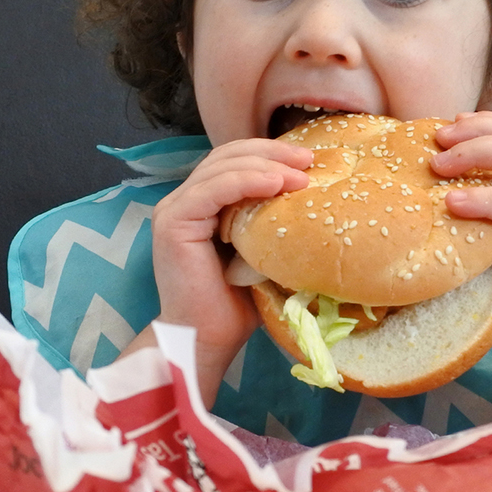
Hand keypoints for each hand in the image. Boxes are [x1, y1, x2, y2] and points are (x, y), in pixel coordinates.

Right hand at [119, 138, 311, 406]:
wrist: (207, 340)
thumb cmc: (237, 305)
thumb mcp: (262, 254)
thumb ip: (272, 223)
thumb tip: (318, 202)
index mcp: (203, 204)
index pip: (235, 162)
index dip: (271, 154)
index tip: (310, 161)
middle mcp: (185, 200)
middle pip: (228, 156)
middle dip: (272, 152)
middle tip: (310, 158)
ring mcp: (175, 209)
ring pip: (222, 167)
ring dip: (266, 165)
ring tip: (301, 173)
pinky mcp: (173, 222)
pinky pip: (214, 190)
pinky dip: (246, 181)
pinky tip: (276, 183)